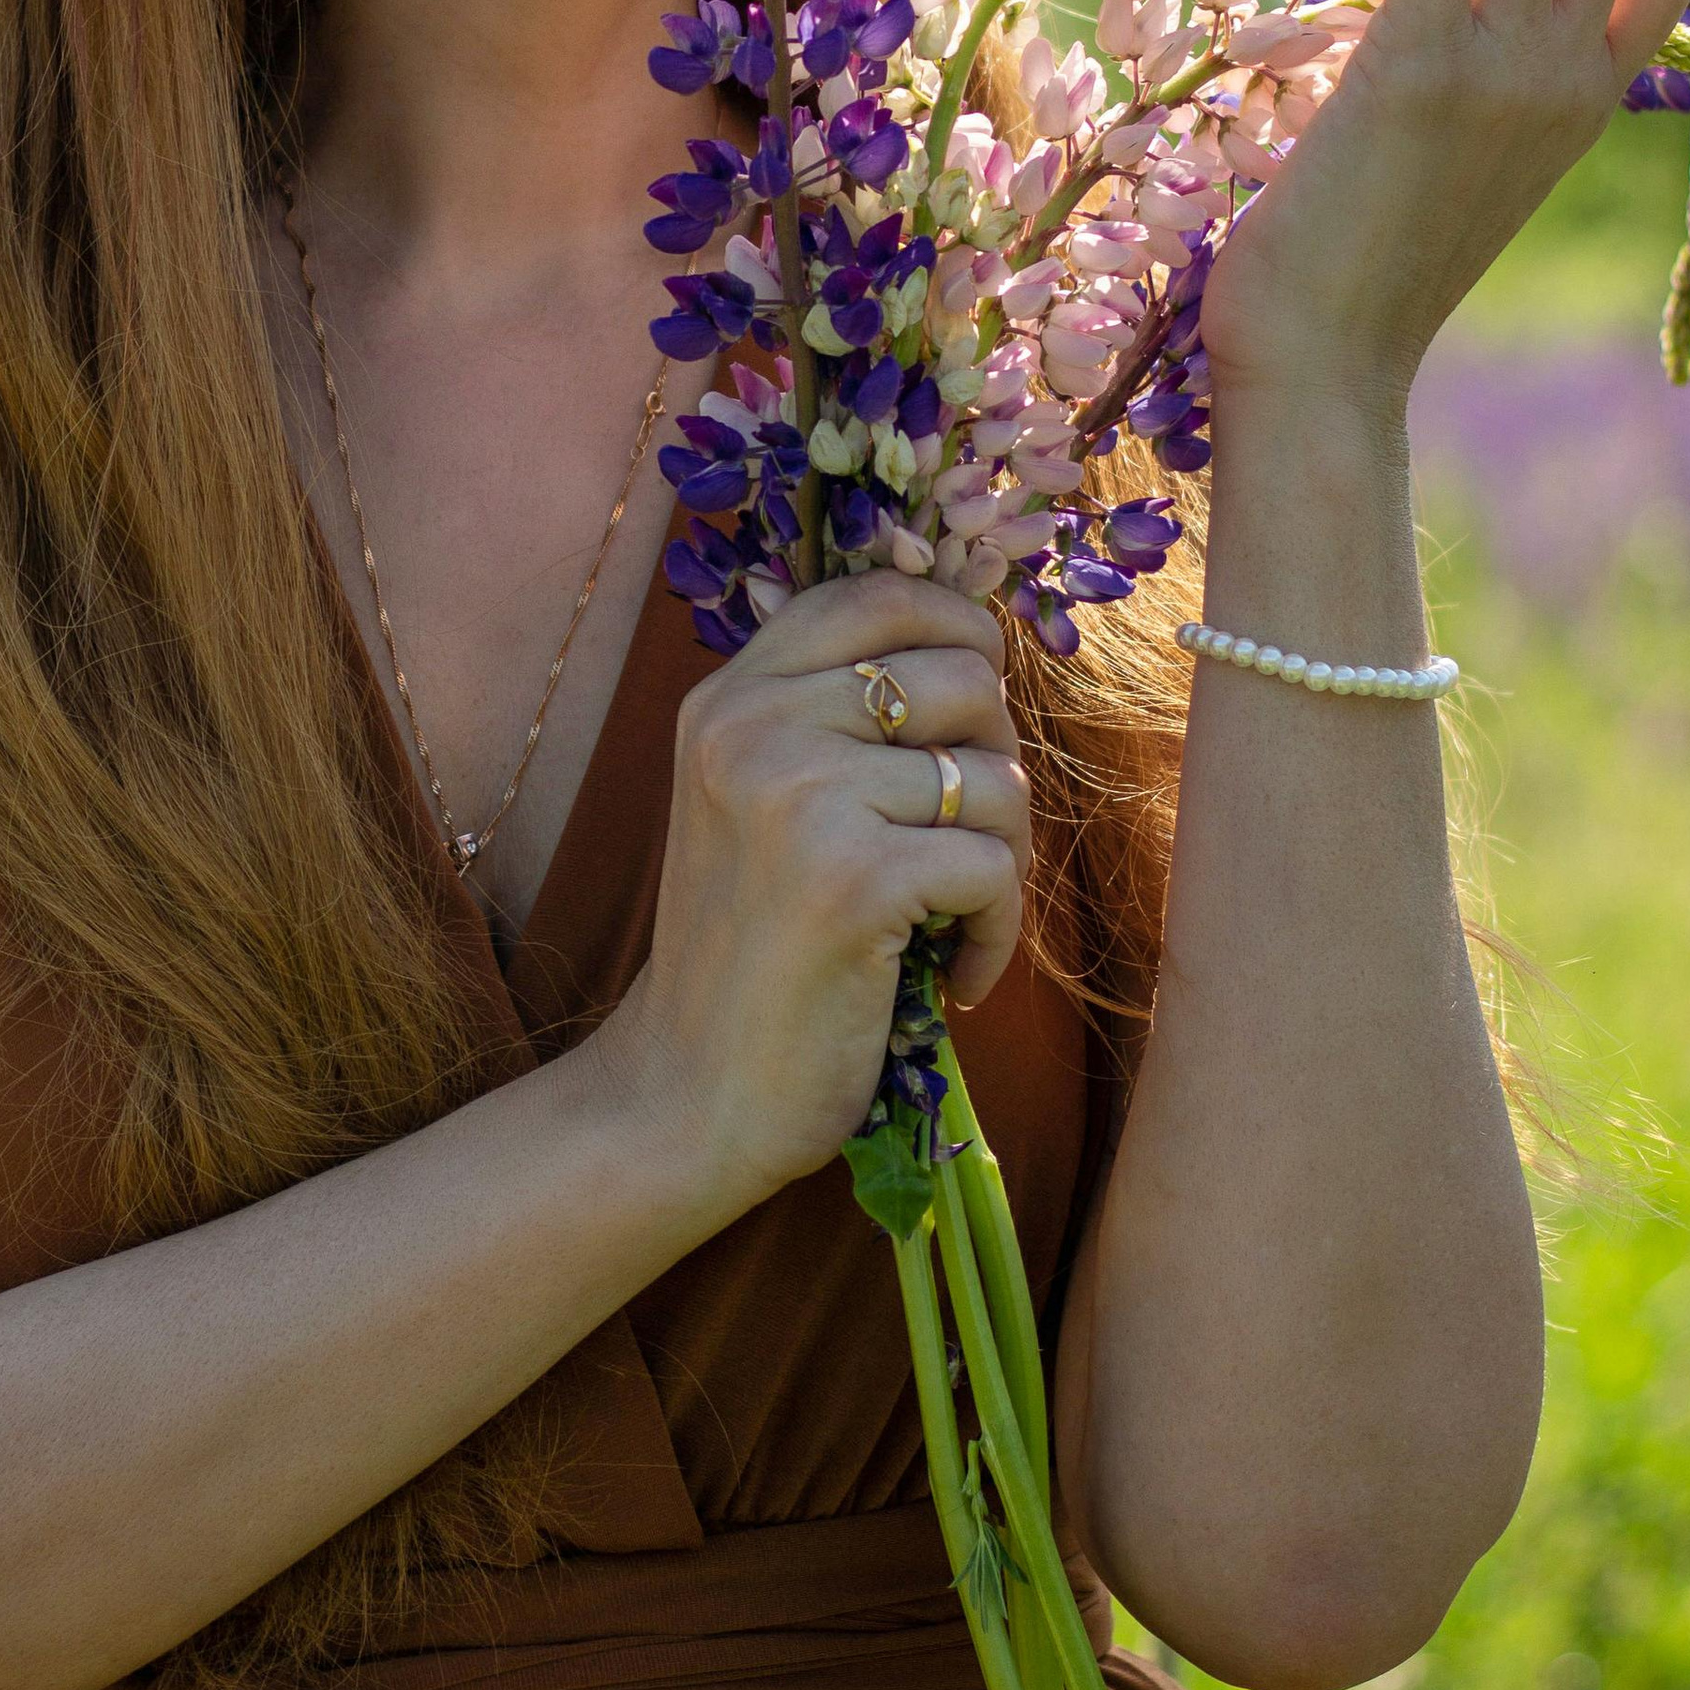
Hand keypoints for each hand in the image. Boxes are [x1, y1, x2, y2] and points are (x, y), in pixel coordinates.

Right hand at [589, 569, 1030, 1227]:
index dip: (961, 629)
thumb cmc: (753, 952)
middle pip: (963, 678)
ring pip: (994, 778)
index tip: (976, 710)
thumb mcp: (760, 801)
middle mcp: (753, 725)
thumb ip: (832, 718)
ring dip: (1001, 862)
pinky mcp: (851, 879)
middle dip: (996, 762)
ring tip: (949, 919)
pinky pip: (995, 869)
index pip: (879, 594)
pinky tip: (952, 976)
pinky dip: (995, 935)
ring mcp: (798, 796)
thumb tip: (975, 645)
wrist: (688, 1095)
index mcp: (729, 696)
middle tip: (964, 841)